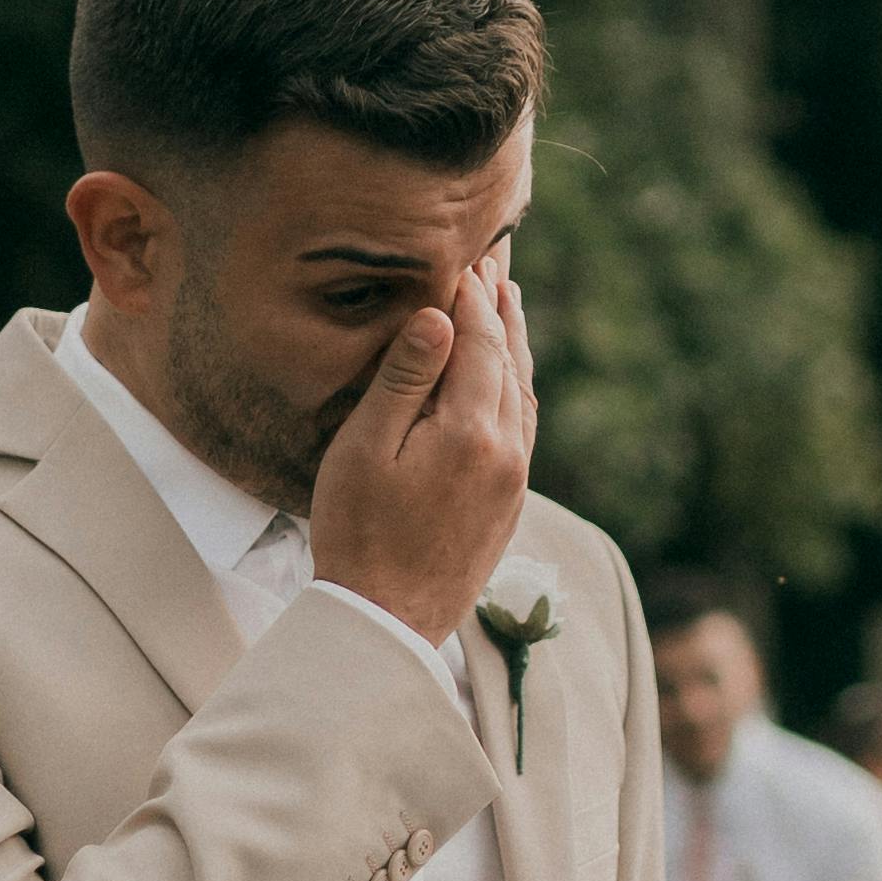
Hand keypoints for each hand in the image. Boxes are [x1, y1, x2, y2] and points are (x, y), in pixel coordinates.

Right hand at [311, 255, 533, 648]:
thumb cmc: (358, 533)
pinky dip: (517, 385)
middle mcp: (506, 450)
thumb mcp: (364, 451)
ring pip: (522, 392)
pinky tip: (509, 377)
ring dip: (515, 344)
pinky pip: (523, 425)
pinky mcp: (510, 502)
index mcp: (469, 431)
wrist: (388, 622)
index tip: (467, 259)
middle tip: (496, 263)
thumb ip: (404, 381)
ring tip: (509, 303)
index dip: (473, 298)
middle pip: (509, 361)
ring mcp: (514, 479)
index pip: (478, 342)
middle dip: (501, 309)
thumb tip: (441, 317)